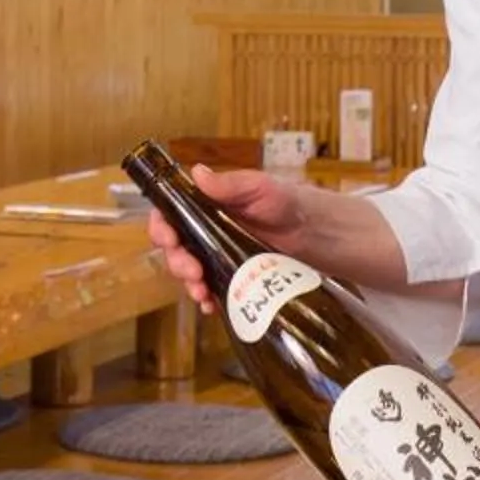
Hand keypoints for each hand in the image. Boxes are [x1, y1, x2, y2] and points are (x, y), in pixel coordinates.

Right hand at [147, 165, 314, 312]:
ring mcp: (219, 255)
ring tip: (202, 292)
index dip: (162, 228)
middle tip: (192, 272)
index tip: (169, 240)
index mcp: (206, 205)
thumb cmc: (289, 202)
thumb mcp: (261, 188)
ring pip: (190, 271)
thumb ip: (231, 184)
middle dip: (177, 262)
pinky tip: (210, 306)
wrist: (318, 233)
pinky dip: (207, 299)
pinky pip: (212, 290)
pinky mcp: (233, 276)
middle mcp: (207, 230)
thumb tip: (198, 173)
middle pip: (176, 248)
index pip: (170, 214)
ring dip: (189, 284)